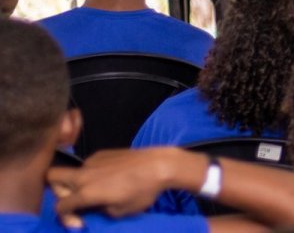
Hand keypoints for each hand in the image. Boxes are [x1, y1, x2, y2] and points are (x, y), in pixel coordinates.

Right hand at [48, 148, 201, 219]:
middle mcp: (84, 174)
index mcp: (86, 192)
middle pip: (52, 177)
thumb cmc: (142, 191)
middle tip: (75, 199)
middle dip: (57, 190)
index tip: (80, 222)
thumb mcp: (120, 212)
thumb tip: (93, 208)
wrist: (160, 165)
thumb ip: (100, 211)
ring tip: (98, 189)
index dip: (66, 217)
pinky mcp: (104, 152)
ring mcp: (93, 160)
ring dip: (77, 182)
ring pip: (73, 171)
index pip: (59, 206)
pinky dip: (92, 173)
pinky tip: (110, 177)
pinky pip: (89, 164)